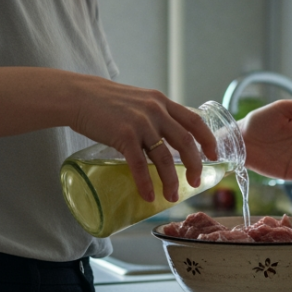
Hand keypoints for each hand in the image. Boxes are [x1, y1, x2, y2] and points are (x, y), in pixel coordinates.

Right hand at [70, 79, 217, 202]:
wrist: (79, 95)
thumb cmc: (106, 101)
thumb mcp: (139, 101)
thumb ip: (154, 115)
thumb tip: (165, 138)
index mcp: (162, 102)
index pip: (194, 121)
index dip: (208, 140)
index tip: (213, 155)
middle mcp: (155, 111)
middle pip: (185, 142)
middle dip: (195, 165)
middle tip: (195, 182)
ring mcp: (140, 123)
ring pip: (164, 157)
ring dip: (170, 180)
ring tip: (171, 196)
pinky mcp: (123, 135)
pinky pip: (139, 164)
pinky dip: (146, 182)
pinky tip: (148, 195)